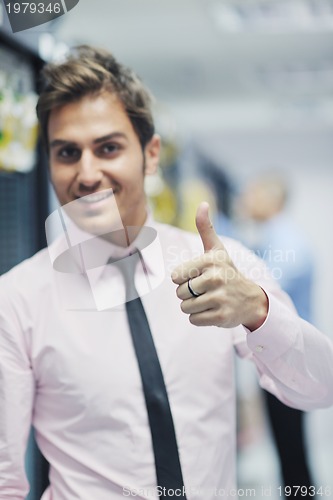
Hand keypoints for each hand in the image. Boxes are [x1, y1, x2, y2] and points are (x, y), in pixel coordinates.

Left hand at [171, 202, 267, 330]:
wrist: (250, 299)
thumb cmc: (227, 271)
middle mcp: (216, 278)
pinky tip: (213, 310)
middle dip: (188, 294)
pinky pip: (193, 320)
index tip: (198, 276)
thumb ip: (206, 228)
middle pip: (179, 293)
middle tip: (205, 290)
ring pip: (185, 307)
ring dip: (193, 306)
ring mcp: (220, 298)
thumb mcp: (217, 250)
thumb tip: (202, 204)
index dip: (183, 278)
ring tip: (209, 300)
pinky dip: (199, 317)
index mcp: (211, 261)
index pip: (176, 276)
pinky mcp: (222, 317)